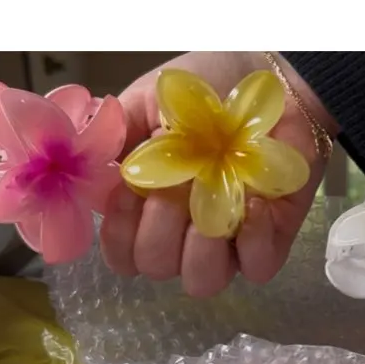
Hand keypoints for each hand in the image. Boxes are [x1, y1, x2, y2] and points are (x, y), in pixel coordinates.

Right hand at [100, 51, 333, 296]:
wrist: (271, 83)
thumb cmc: (206, 94)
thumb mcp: (148, 101)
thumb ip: (116, 135)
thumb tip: (93, 167)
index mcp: (147, 210)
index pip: (121, 255)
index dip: (119, 234)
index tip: (129, 191)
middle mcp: (183, 235)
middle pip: (156, 267)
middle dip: (160, 227)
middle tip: (179, 181)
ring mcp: (227, 243)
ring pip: (202, 281)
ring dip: (201, 245)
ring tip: (214, 199)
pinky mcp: (271, 240)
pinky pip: (256, 268)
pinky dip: (252, 239)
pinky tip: (253, 201)